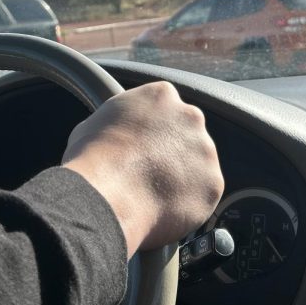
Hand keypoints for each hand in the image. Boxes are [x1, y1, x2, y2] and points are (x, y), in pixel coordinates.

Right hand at [62, 82, 223, 257]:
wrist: (108, 195)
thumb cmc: (93, 159)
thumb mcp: (93, 125)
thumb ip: (116, 122)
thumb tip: (111, 133)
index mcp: (161, 95)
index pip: (165, 108)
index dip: (153, 130)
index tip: (143, 145)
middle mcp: (190, 117)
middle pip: (187, 134)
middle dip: (173, 152)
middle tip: (150, 172)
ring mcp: (205, 150)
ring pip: (198, 165)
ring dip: (182, 178)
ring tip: (153, 195)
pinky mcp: (213, 183)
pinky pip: (203, 195)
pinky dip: (187, 204)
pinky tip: (163, 209)